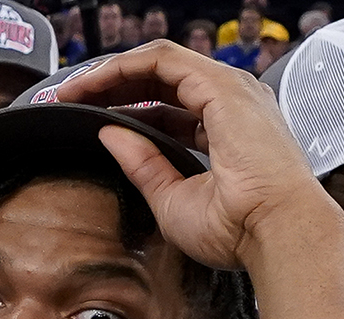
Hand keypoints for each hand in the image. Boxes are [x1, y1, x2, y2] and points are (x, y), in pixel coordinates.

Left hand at [47, 40, 335, 271]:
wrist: (275, 232)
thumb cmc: (238, 229)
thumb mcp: (172, 199)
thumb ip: (142, 165)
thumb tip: (109, 137)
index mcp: (226, 129)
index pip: (167, 105)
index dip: (124, 108)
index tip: (85, 120)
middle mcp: (231, 102)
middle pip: (158, 79)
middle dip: (110, 86)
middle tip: (68, 100)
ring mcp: (229, 89)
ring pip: (156, 63)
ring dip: (110, 74)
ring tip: (70, 93)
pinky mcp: (220, 84)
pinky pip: (160, 60)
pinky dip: (122, 69)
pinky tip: (91, 86)